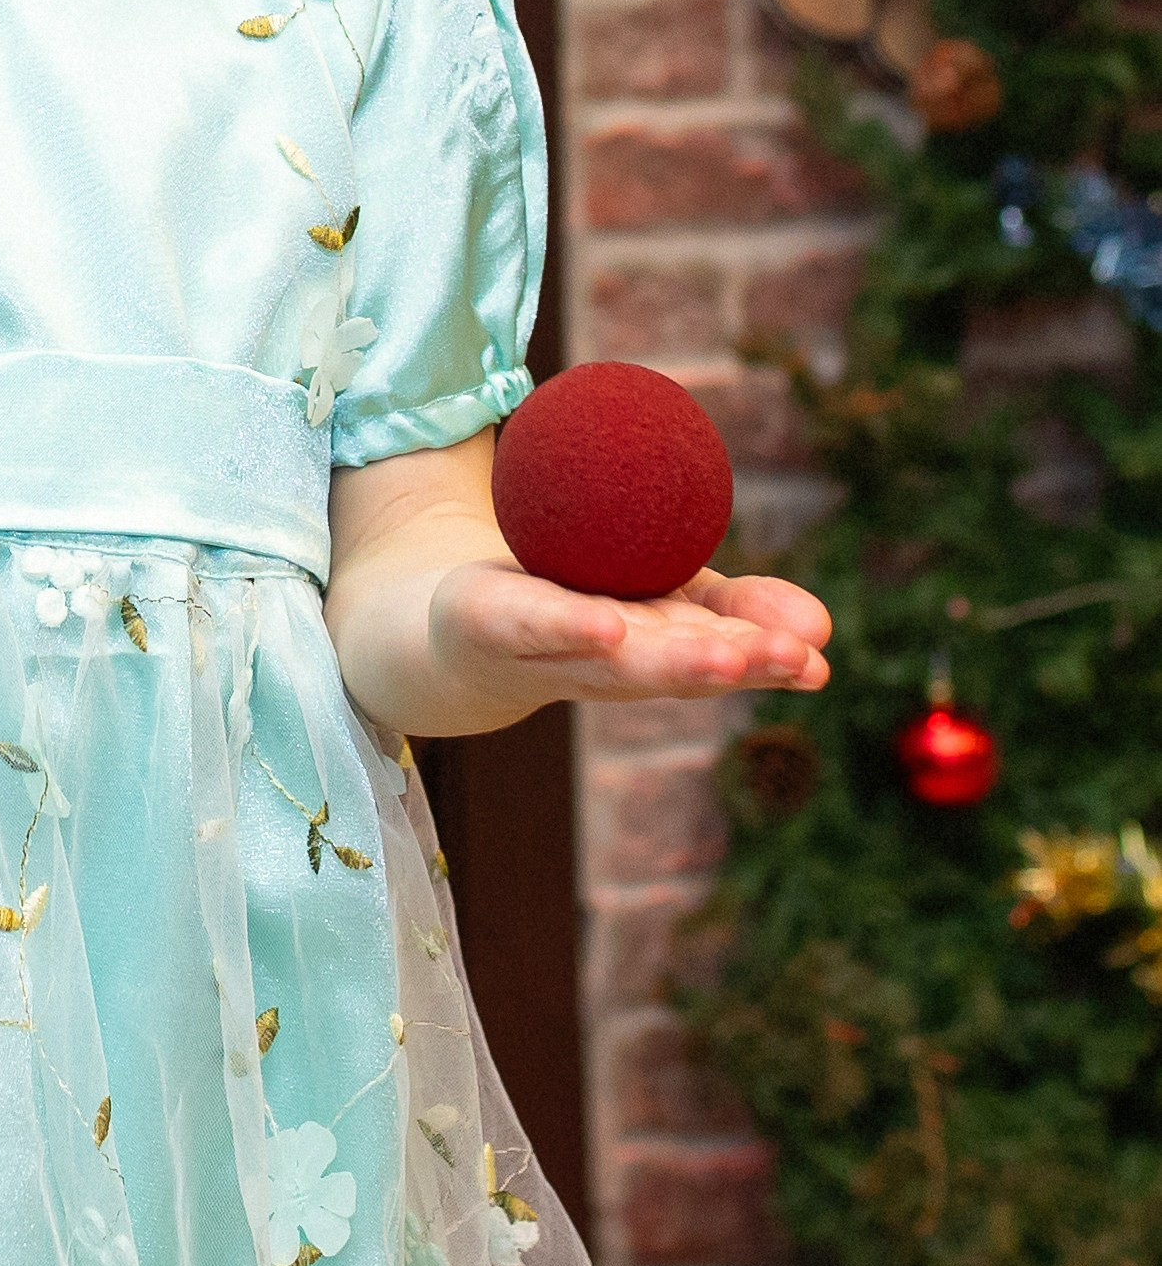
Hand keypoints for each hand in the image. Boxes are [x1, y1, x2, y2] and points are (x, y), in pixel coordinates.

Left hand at [426, 557, 831, 720]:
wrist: (444, 636)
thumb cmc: (570, 609)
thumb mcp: (661, 599)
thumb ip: (735, 605)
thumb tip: (822, 623)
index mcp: (654, 646)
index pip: (720, 651)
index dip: (771, 656)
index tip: (820, 658)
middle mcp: (605, 663)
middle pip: (674, 667)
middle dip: (735, 664)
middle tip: (794, 660)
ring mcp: (545, 651)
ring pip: (614, 661)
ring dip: (673, 660)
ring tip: (728, 653)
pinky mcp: (487, 627)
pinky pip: (530, 625)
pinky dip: (568, 628)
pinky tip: (607, 625)